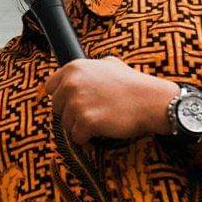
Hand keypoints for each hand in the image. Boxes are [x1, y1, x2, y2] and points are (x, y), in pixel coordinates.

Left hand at [44, 56, 178, 144]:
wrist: (151, 101)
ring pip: (66, 124)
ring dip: (80, 126)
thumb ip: (90, 67)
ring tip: (100, 121)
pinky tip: (100, 131)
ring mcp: (77, 103)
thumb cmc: (133, 84)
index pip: (50, 87)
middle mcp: (71, 84)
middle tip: (91, 113)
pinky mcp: (86, 121)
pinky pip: (77, 137)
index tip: (73, 102)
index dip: (62, 97)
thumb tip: (80, 71)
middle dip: (71, 112)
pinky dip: (87, 138)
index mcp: (73, 69)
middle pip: (57, 107)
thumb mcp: (110, 63)